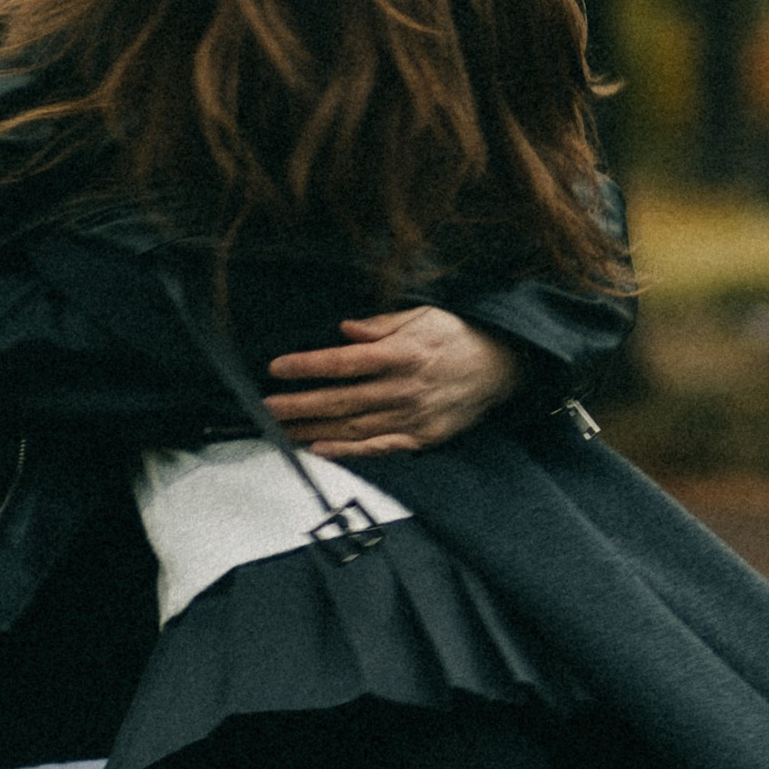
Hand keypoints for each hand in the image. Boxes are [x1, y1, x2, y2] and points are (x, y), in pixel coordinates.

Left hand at [263, 306, 522, 458]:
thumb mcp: (424, 316)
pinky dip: (348, 452)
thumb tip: (346, 329)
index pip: (344, 362)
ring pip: (353, 427)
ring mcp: (412, 417)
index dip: (308, 366)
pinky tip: (320, 450)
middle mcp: (404, 388)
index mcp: (402, 353)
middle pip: (341, 399)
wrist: (502, 367)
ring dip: (313, 429)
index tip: (276, 368)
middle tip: (265, 408)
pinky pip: (379, 448)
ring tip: (281, 430)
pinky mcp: (422, 438)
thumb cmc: (457, 336)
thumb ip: (383, 324)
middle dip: (299, 404)